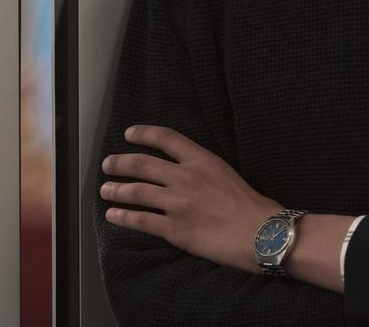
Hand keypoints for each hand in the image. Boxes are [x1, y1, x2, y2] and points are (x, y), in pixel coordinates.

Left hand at [99, 124, 280, 274]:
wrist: (262, 234)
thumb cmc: (253, 207)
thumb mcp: (227, 173)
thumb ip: (204, 169)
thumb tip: (186, 171)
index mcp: (201, 160)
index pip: (165, 138)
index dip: (143, 134)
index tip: (129, 134)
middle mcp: (186, 177)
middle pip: (142, 164)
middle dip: (120, 162)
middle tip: (108, 164)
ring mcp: (178, 203)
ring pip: (137, 191)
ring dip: (116, 189)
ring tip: (105, 189)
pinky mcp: (175, 229)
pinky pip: (142, 221)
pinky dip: (123, 217)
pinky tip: (113, 215)